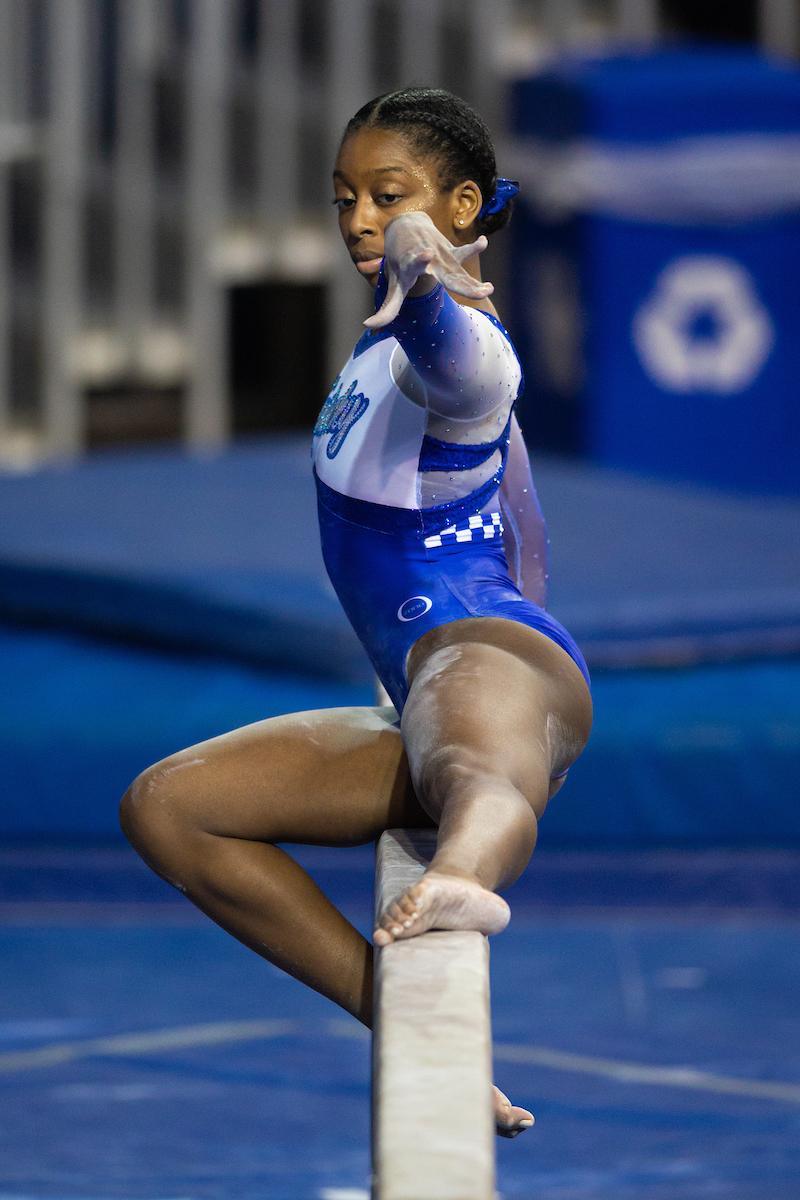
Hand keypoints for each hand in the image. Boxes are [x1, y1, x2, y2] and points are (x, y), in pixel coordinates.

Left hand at [364, 211, 492, 328]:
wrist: (405, 226)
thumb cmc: (398, 261)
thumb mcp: (393, 283)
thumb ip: (387, 307)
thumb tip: (368, 326)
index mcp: (411, 265)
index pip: (414, 263)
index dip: (420, 260)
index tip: (427, 254)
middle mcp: (429, 258)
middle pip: (447, 275)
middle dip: (460, 282)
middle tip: (477, 291)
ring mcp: (441, 254)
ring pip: (459, 271)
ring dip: (473, 282)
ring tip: (489, 290)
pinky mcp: (450, 251)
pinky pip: (463, 252)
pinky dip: (473, 248)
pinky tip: (483, 242)